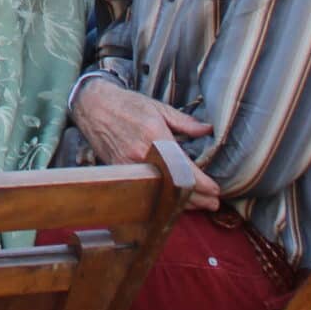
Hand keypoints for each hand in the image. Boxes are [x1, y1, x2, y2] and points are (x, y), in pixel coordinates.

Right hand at [71, 81, 220, 208]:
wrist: (94, 107)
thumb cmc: (127, 105)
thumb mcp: (158, 108)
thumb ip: (184, 122)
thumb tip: (207, 130)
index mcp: (156, 137)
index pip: (185, 168)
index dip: (203, 183)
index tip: (216, 190)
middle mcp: (142, 155)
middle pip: (175, 186)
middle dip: (198, 198)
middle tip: (214, 203)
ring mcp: (130, 166)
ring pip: (161, 192)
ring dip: (182, 202)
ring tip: (200, 205)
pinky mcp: (121, 171)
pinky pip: (147, 189)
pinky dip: (161, 196)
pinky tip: (174, 199)